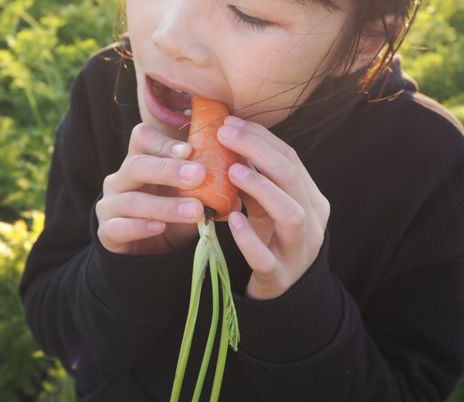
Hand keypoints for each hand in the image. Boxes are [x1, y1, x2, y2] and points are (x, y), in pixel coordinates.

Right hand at [96, 123, 209, 254]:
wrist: (150, 250)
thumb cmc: (172, 216)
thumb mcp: (191, 199)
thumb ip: (210, 193)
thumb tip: (236, 197)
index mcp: (141, 161)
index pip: (142, 138)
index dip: (164, 142)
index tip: (190, 150)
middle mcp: (121, 179)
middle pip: (137, 165)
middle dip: (168, 169)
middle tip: (198, 175)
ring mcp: (110, 204)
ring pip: (132, 200)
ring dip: (165, 205)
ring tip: (194, 210)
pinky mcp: (106, 231)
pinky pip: (119, 227)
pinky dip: (140, 227)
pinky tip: (159, 228)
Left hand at [217, 116, 329, 299]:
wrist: (283, 293)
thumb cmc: (271, 241)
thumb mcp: (266, 207)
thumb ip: (256, 179)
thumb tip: (229, 140)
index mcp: (311, 199)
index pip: (290, 158)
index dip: (260, 137)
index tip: (229, 123)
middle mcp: (312, 221)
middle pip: (291, 177)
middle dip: (257, 150)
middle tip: (224, 135)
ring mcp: (299, 250)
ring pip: (290, 213)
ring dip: (261, 188)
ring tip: (233, 171)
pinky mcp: (280, 276)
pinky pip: (267, 257)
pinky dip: (249, 238)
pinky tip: (234, 220)